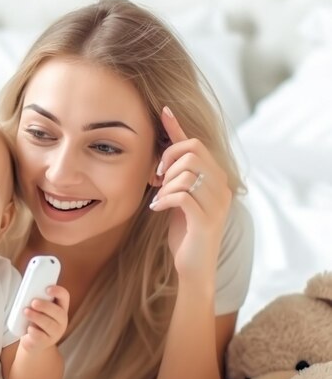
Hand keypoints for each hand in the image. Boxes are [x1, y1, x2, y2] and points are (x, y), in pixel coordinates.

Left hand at [20, 285, 69, 352]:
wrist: (33, 341)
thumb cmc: (35, 320)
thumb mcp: (37, 309)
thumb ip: (36, 299)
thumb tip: (26, 290)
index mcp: (60, 307)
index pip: (64, 296)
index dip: (58, 291)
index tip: (47, 289)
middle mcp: (61, 320)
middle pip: (57, 312)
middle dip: (45, 306)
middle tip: (33, 302)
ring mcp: (55, 333)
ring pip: (49, 324)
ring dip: (37, 317)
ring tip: (26, 312)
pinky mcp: (45, 342)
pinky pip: (41, 337)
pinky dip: (34, 331)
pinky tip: (29, 328)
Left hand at [149, 106, 231, 280]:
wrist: (193, 267)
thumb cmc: (185, 232)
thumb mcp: (180, 198)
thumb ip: (176, 177)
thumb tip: (163, 152)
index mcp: (216, 178)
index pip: (197, 143)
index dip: (178, 127)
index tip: (163, 111)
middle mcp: (222, 187)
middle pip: (193, 152)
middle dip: (167, 161)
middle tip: (156, 180)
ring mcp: (217, 204)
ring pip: (187, 173)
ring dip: (165, 184)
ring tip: (159, 199)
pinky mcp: (207, 221)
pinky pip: (182, 196)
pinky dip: (164, 199)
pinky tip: (157, 208)